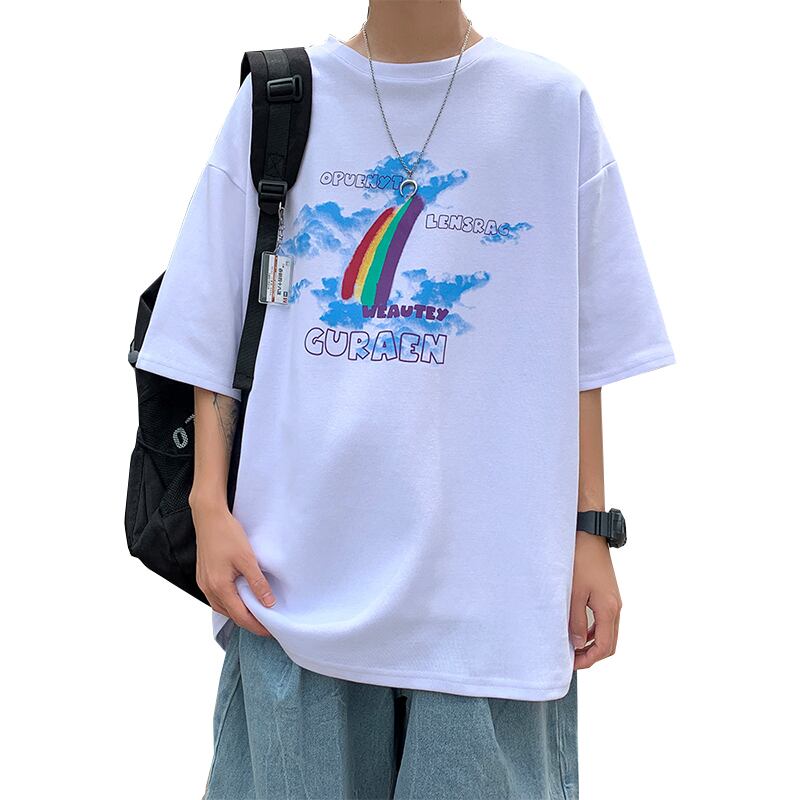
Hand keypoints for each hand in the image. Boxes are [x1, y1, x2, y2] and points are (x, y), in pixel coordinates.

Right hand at [192, 501, 275, 636]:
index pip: (240, 616)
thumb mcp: (247, 558)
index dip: (256, 626)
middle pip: (230, 614)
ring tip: (256, 612)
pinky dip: (230, 602)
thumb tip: (268, 603)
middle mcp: (209, 589)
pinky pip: (217, 597)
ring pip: (223, 607)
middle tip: (267, 624)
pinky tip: (240, 597)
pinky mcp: (203, 576)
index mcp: (219, 587)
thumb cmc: (227, 534)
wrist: (208, 517)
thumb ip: (257, 582)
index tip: (271, 630)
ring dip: (239, 612)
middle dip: (249, 622)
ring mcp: (204, 583)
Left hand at [569, 530, 621, 668]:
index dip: (589, 659)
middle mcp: (616, 607)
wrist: (589, 537)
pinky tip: (580, 630)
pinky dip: (594, 630)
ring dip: (593, 643)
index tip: (572, 664)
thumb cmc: (581, 561)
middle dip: (592, 655)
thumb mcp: (573, 593)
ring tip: (574, 648)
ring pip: (608, 632)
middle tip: (573, 660)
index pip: (604, 646)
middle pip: (609, 643)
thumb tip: (577, 643)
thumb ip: (576, 621)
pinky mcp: (609, 594)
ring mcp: (614, 601)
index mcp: (609, 609)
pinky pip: (605, 620)